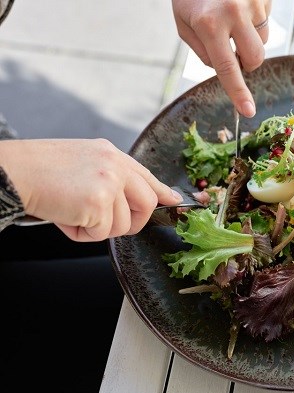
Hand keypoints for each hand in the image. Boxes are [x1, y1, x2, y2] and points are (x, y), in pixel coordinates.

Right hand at [0, 138, 182, 241]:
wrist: (13, 172)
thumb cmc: (39, 171)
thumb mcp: (82, 163)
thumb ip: (109, 177)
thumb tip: (128, 201)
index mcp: (111, 154)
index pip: (146, 176)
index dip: (162, 192)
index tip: (174, 201)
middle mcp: (115, 165)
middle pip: (147, 203)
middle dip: (132, 223)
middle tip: (107, 224)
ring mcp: (109, 182)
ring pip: (122, 225)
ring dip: (97, 229)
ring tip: (72, 212)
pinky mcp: (99, 201)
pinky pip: (101, 233)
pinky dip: (81, 233)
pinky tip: (64, 216)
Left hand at [172, 0, 271, 117]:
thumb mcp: (184, 22)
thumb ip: (203, 51)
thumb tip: (227, 69)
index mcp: (209, 24)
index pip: (226, 69)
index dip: (238, 93)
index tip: (248, 111)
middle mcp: (234, 13)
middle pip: (255, 59)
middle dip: (247, 63)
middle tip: (233, 51)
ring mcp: (253, 2)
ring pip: (263, 40)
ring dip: (250, 38)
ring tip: (233, 17)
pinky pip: (266, 19)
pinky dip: (254, 18)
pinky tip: (240, 3)